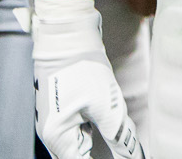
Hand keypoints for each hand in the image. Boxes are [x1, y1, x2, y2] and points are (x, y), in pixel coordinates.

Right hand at [35, 0, 143, 158]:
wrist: (67, 35)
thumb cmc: (81, 65)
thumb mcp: (106, 105)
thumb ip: (119, 137)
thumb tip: (131, 157)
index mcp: (57, 136)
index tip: (122, 157)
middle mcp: (51, 132)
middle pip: (80, 155)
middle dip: (101, 151)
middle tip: (114, 129)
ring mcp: (54, 121)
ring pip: (81, 142)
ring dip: (97, 138)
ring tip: (105, 115)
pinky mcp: (61, 110)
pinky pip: (78, 128)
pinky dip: (92, 126)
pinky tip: (99, 112)